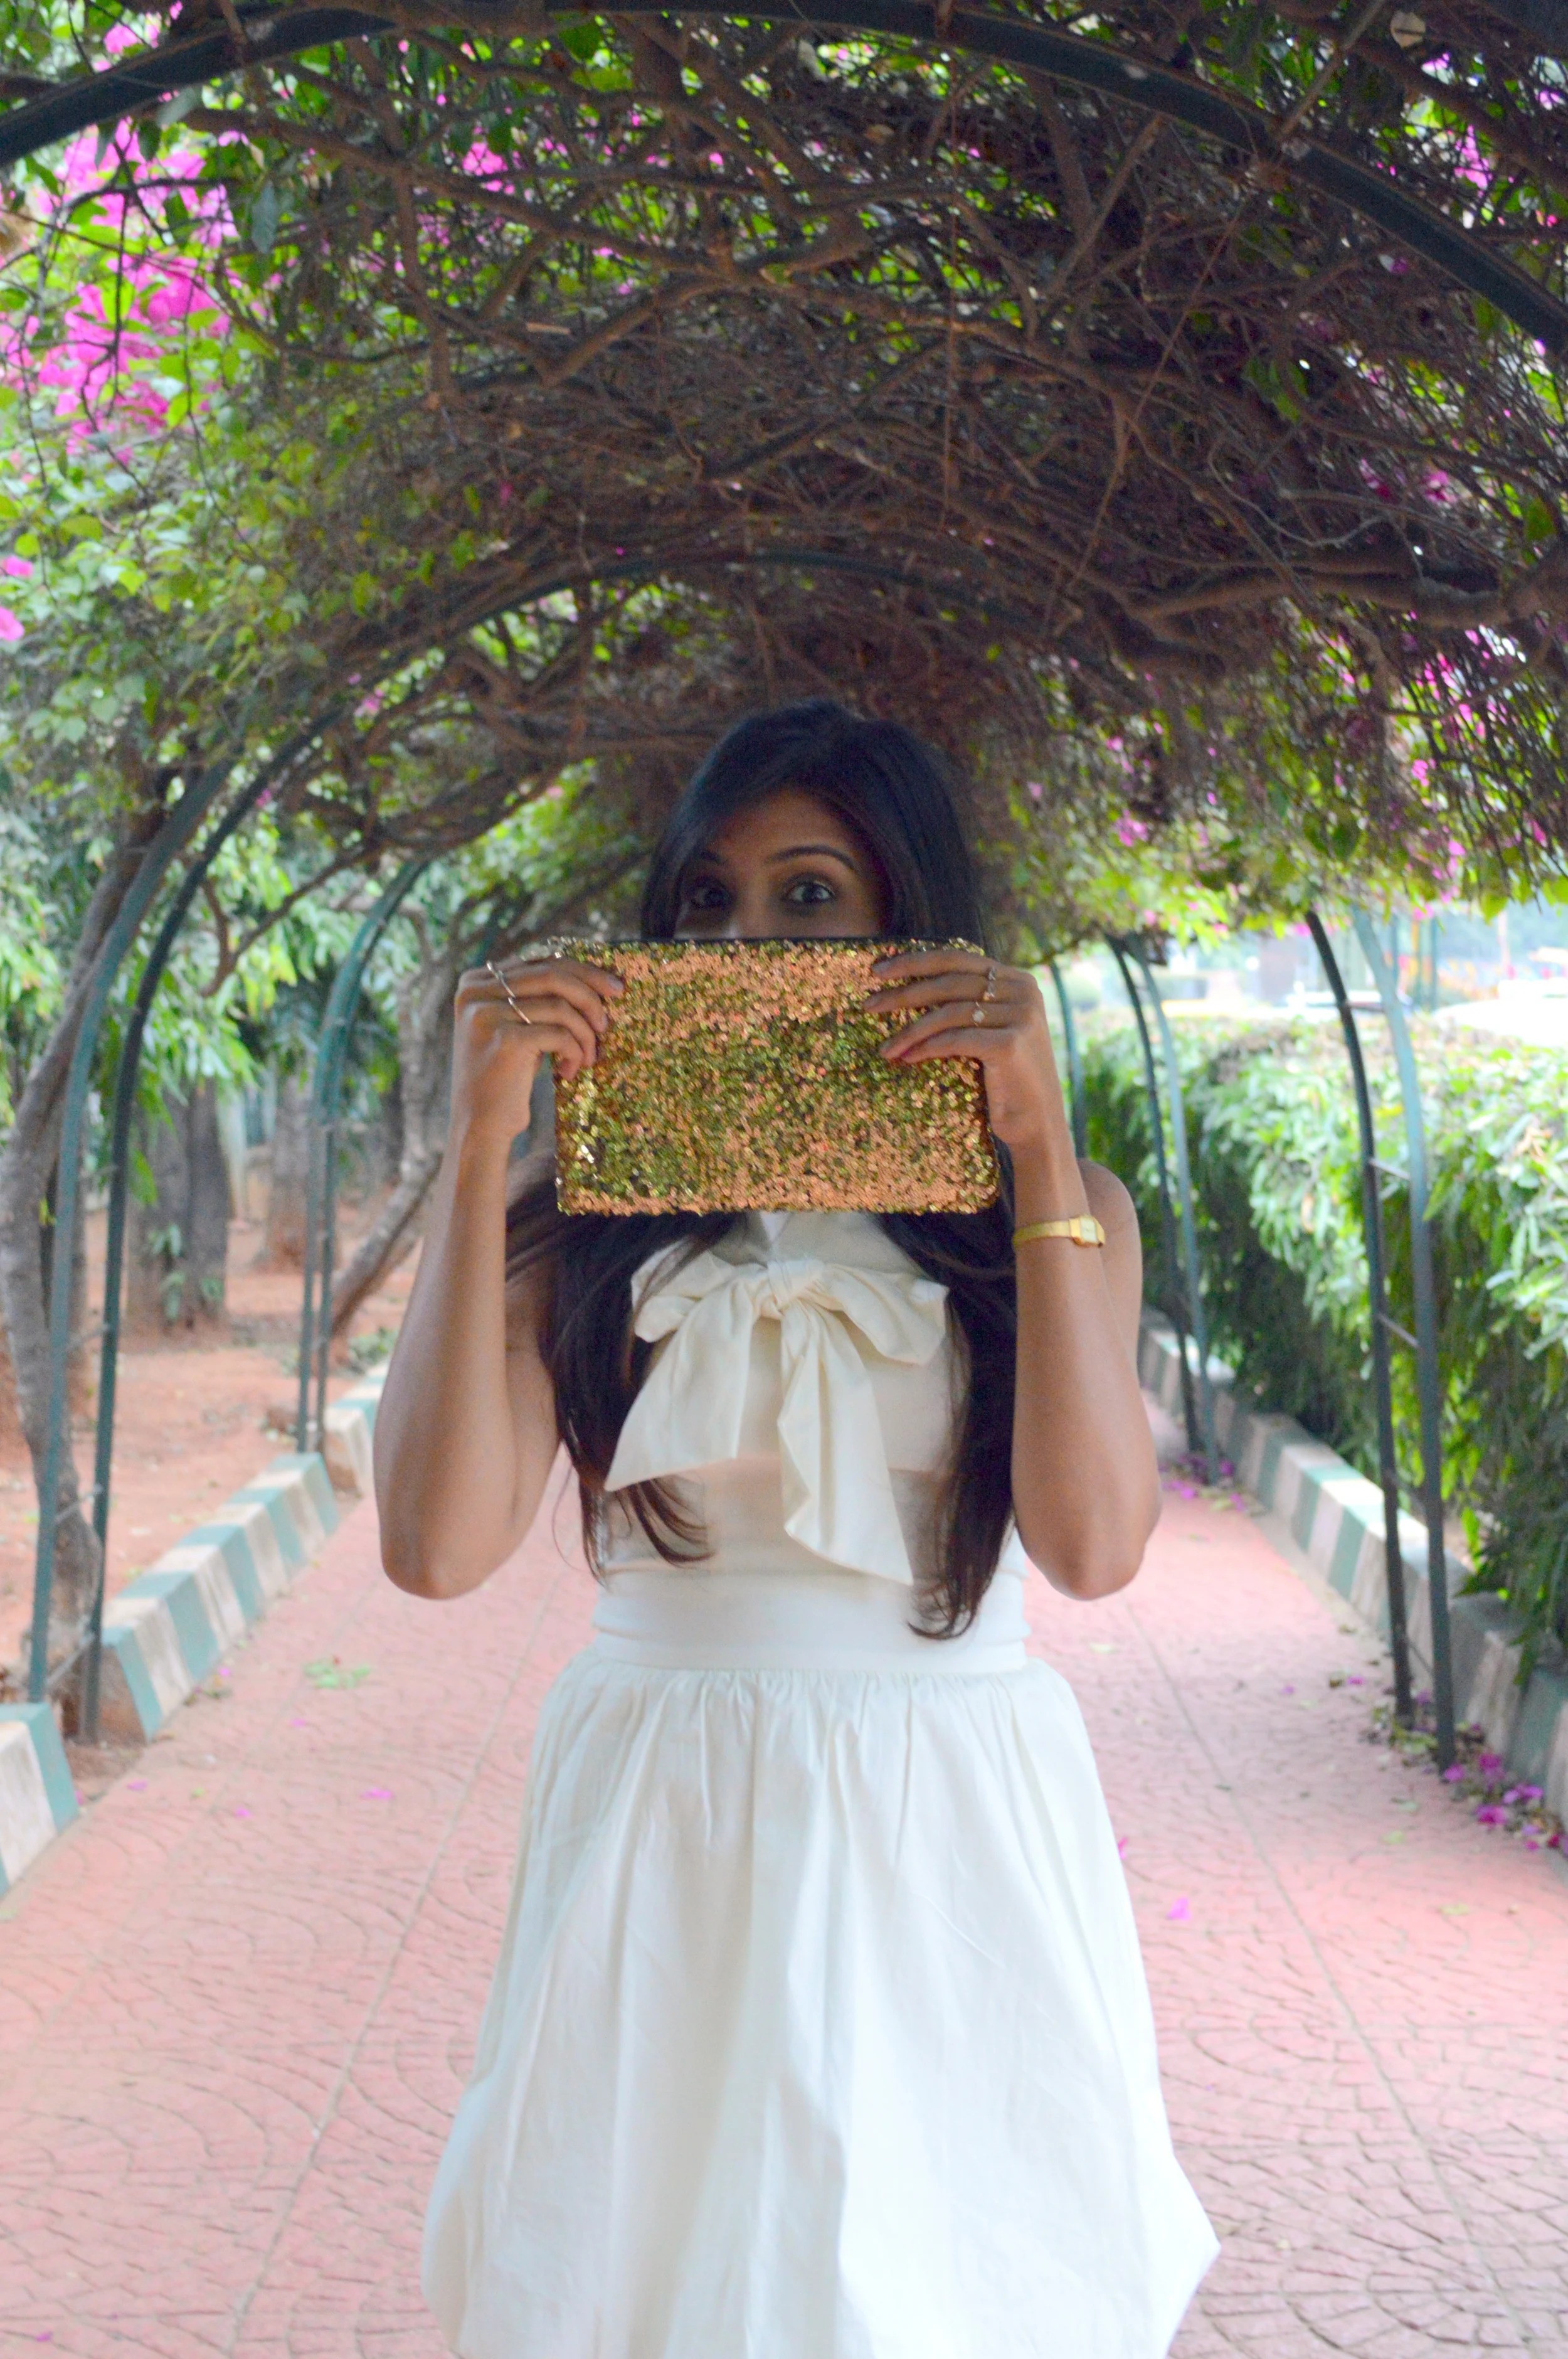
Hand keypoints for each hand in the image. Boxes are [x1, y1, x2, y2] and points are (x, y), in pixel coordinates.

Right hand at [450, 954, 622, 1146]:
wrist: (479, 1127)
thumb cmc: (505, 1078)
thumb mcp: (513, 1027)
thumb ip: (533, 998)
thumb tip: (592, 976)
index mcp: (475, 982)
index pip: (540, 963)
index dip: (583, 972)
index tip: (613, 987)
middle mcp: (476, 992)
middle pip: (552, 976)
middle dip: (592, 994)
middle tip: (611, 1018)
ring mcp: (489, 1014)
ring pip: (562, 1006)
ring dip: (585, 1035)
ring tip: (588, 1058)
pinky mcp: (507, 1040)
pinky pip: (561, 1034)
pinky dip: (576, 1053)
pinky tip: (569, 1072)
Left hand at [865, 948, 1067, 1154]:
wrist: (1037, 1121)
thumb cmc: (1004, 1078)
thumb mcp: (988, 1030)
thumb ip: (966, 1003)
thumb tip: (905, 987)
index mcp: (1017, 979)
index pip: (957, 959)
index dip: (914, 962)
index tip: (877, 970)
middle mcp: (1023, 991)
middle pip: (948, 983)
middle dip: (902, 993)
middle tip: (868, 1005)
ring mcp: (1020, 1015)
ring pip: (948, 1012)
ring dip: (909, 1030)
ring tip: (885, 1048)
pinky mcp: (1011, 1043)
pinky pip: (956, 1039)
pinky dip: (926, 1048)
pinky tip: (906, 1058)